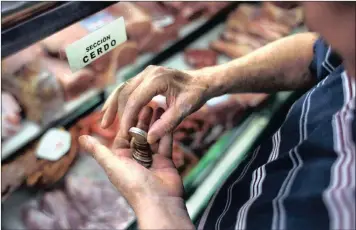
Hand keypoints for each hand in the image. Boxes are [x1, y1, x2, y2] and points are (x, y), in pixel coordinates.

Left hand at [79, 106, 193, 228]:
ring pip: (152, 135)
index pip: (123, 134)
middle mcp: (135, 157)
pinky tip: (168, 118)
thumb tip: (80, 137)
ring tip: (159, 106)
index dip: (128, 119)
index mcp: (121, 158)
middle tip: (149, 102)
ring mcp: (151, 158)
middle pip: (139, 133)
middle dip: (143, 118)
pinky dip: (166, 130)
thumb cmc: (133, 185)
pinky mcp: (165, 160)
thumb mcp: (112, 165)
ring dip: (155, 121)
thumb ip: (98, 150)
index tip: (132, 104)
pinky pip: (165, 142)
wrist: (158, 201)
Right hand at [101, 65, 209, 147]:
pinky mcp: (145, 78)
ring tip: (105, 121)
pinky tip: (113, 110)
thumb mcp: (184, 110)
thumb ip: (167, 124)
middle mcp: (149, 73)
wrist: (201, 82)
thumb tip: (148, 138)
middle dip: (115, 111)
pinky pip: (128, 88)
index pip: (136, 100)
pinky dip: (120, 100)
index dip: (128, 118)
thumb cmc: (195, 94)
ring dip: (113, 105)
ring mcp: (146, 73)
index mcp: (158, 79)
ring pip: (123, 89)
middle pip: (125, 92)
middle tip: (107, 128)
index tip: (124, 134)